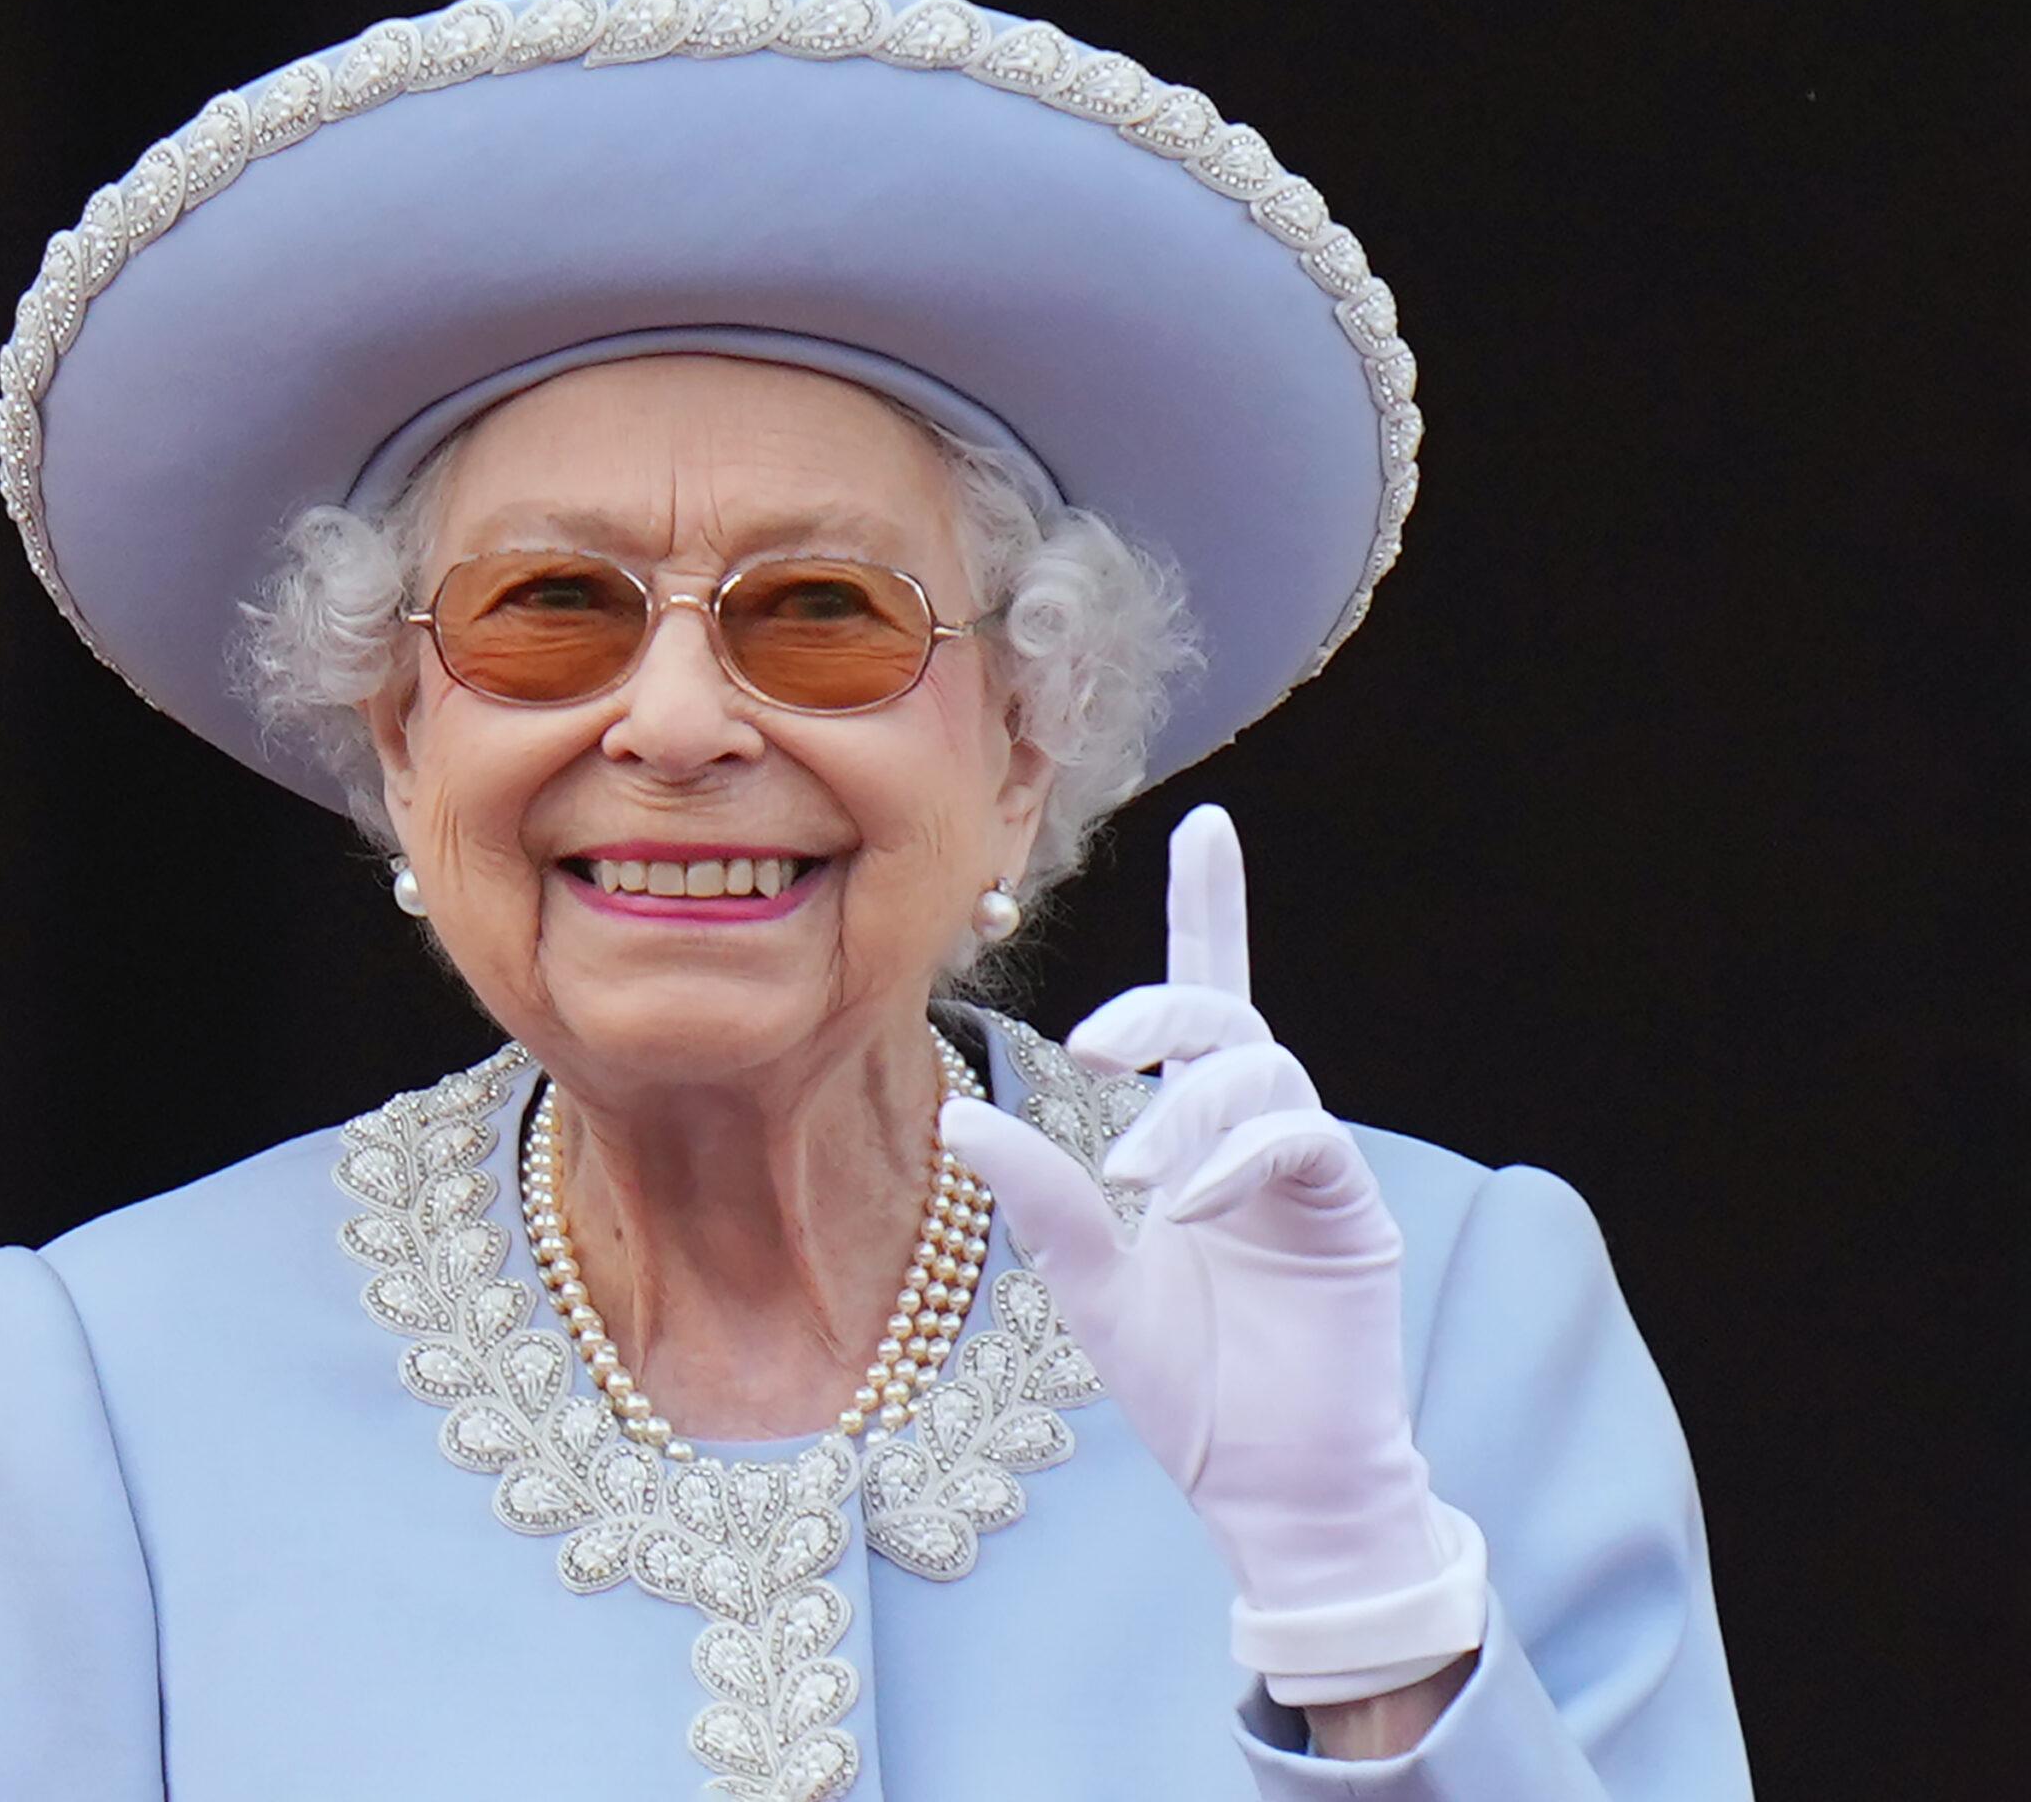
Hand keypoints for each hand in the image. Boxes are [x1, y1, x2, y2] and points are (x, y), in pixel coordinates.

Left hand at [940, 805, 1485, 1703]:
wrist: (1270, 1490)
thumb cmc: (1188, 1391)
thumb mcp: (1091, 1284)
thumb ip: (1042, 1198)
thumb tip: (960, 1112)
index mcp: (1197, 1139)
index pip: (1206, 1002)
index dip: (1211, 910)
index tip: (1207, 821)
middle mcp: (1257, 1136)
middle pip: (1228, 1015)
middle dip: (1166, 1005)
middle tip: (1096, 1047)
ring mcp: (1310, 1171)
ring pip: (1263, 1071)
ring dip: (1189, 1112)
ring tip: (1138, 1182)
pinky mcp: (1350, 1213)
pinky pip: (1302, 1140)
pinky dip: (1239, 1157)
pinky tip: (1190, 1203)